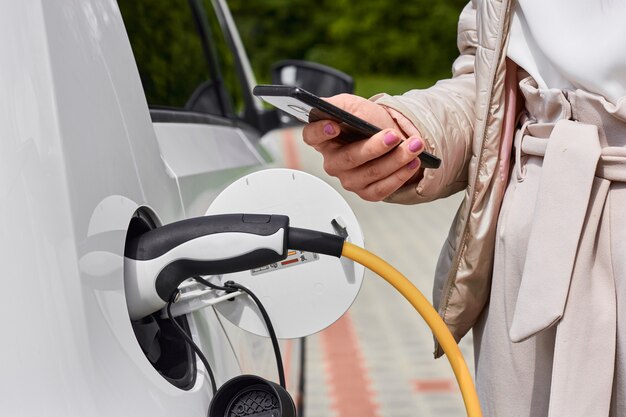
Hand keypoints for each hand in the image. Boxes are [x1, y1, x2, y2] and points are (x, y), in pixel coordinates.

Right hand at [302, 94, 424, 200]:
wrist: (391, 137)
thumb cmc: (368, 121)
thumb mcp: (353, 105)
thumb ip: (337, 105)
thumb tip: (326, 107)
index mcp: (325, 139)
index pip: (311, 137)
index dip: (319, 132)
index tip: (333, 126)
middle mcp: (334, 162)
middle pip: (349, 158)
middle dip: (374, 147)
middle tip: (393, 136)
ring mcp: (349, 179)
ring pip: (370, 173)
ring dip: (396, 159)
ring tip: (414, 146)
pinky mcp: (367, 192)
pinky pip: (382, 189)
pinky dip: (399, 175)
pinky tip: (412, 163)